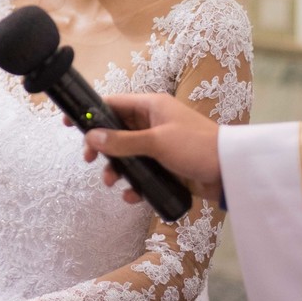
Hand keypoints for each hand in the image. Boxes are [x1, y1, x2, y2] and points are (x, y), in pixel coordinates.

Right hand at [76, 93, 222, 201]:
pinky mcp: (165, 166)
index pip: (114, 104)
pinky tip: (132, 196)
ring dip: (116, 169)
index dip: (91, 112)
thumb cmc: (197, 147)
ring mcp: (159, 145)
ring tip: (111, 182)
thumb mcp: (156, 142)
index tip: (71, 123)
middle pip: (115, 132)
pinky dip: (134, 184)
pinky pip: (141, 173)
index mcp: (151, 107)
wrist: (231, 173)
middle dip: (101, 147)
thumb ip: (122, 141)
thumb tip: (91, 136)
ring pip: (126, 155)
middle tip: (88, 159)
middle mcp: (153, 123)